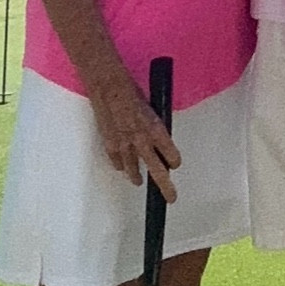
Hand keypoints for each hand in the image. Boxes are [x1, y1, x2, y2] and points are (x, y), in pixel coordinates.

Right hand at [87, 72, 180, 199]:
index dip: (174, 160)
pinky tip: (122, 168)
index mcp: (157, 129)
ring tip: (139, 182)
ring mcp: (125, 144)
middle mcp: (142, 140)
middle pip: (157, 170)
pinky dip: (120, 165)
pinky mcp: (110, 144)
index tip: (175, 164)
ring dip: (137, 177)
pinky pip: (117, 162)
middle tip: (171, 197)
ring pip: (133, 170)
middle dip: (165, 186)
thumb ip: (154, 124)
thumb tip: (155, 134)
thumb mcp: (151, 108)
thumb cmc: (131, 92)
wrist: (108, 88)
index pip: (171, 154)